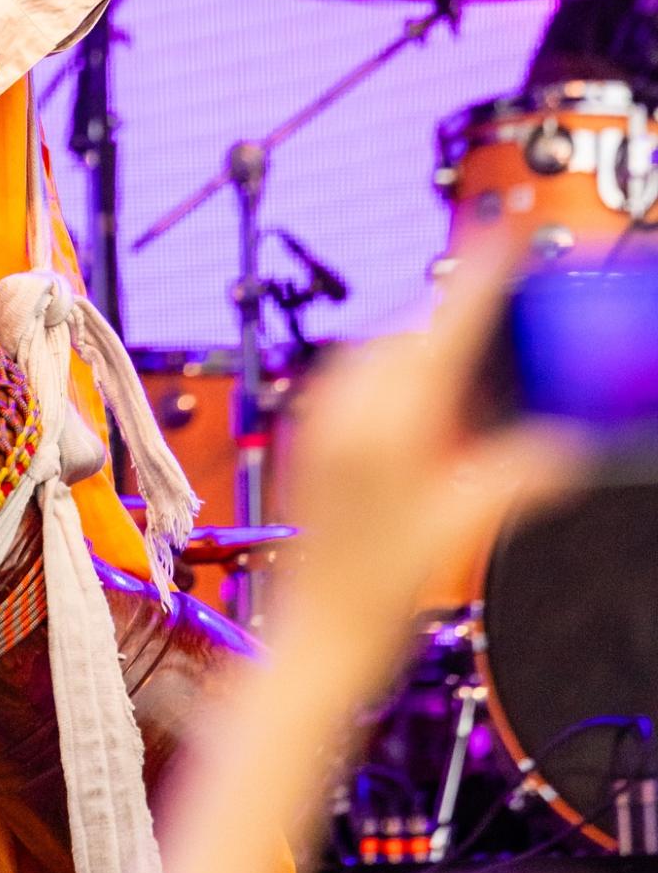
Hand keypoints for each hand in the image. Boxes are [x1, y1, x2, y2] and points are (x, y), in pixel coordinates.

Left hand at [281, 235, 581, 668]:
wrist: (311, 640)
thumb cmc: (378, 595)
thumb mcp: (460, 530)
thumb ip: (516, 477)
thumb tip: (567, 448)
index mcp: (390, 425)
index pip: (446, 326)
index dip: (480, 274)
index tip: (506, 232)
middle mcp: (346, 411)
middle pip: (412, 331)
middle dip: (455, 313)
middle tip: (500, 305)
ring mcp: (318, 421)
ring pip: (380, 350)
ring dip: (422, 342)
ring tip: (463, 360)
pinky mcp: (305, 437)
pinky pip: (352, 376)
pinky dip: (391, 369)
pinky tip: (415, 399)